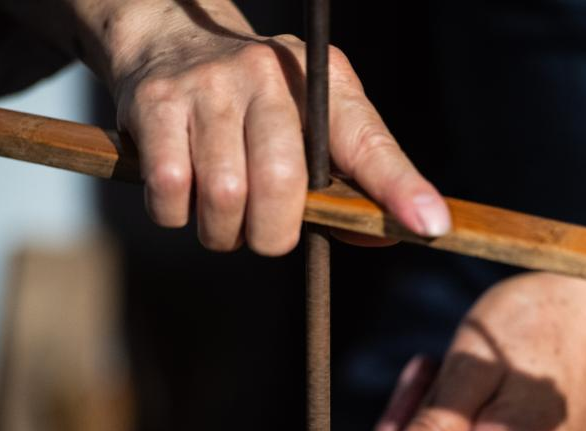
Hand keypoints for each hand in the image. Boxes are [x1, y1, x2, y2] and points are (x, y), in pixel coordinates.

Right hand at [101, 1, 448, 252]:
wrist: (169, 36)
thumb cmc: (257, 101)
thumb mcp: (313, 122)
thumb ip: (351, 181)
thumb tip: (386, 239)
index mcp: (323, 84)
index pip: (369, 141)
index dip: (401, 187)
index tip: (430, 224)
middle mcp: (268, 77)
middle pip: (282, 185)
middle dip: (272, 235)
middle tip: (263, 232)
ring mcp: (209, 87)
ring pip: (225, 196)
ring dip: (222, 231)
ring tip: (222, 216)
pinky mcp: (155, 104)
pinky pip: (172, 191)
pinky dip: (176, 215)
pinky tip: (184, 198)